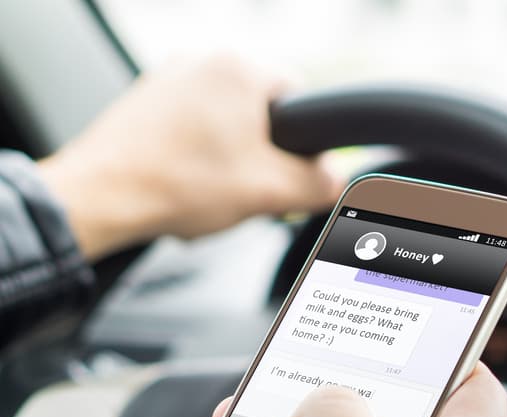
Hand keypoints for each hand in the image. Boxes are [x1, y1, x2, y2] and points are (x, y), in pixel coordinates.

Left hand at [38, 55, 342, 259]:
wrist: (102, 199)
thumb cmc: (177, 185)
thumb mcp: (271, 192)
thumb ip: (320, 184)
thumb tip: (338, 178)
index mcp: (239, 69)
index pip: (302, 98)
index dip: (302, 144)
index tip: (287, 172)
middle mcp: (203, 61)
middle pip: (262, 114)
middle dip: (262, 156)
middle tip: (248, 189)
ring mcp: (170, 79)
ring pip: (228, 125)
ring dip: (230, 161)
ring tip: (212, 191)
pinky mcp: (147, 102)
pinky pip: (194, 130)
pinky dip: (198, 159)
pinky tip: (188, 186)